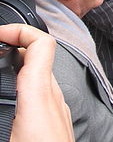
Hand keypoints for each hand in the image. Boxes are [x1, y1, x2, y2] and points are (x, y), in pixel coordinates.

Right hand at [0, 24, 73, 141]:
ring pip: (42, 71)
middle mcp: (53, 98)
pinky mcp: (56, 119)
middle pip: (41, 54)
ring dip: (19, 61)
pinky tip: (10, 91)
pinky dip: (26, 79)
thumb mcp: (4, 133)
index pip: (42, 45)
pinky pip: (43, 87)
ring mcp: (58, 108)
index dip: (19, 31)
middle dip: (13, 44)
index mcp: (39, 97)